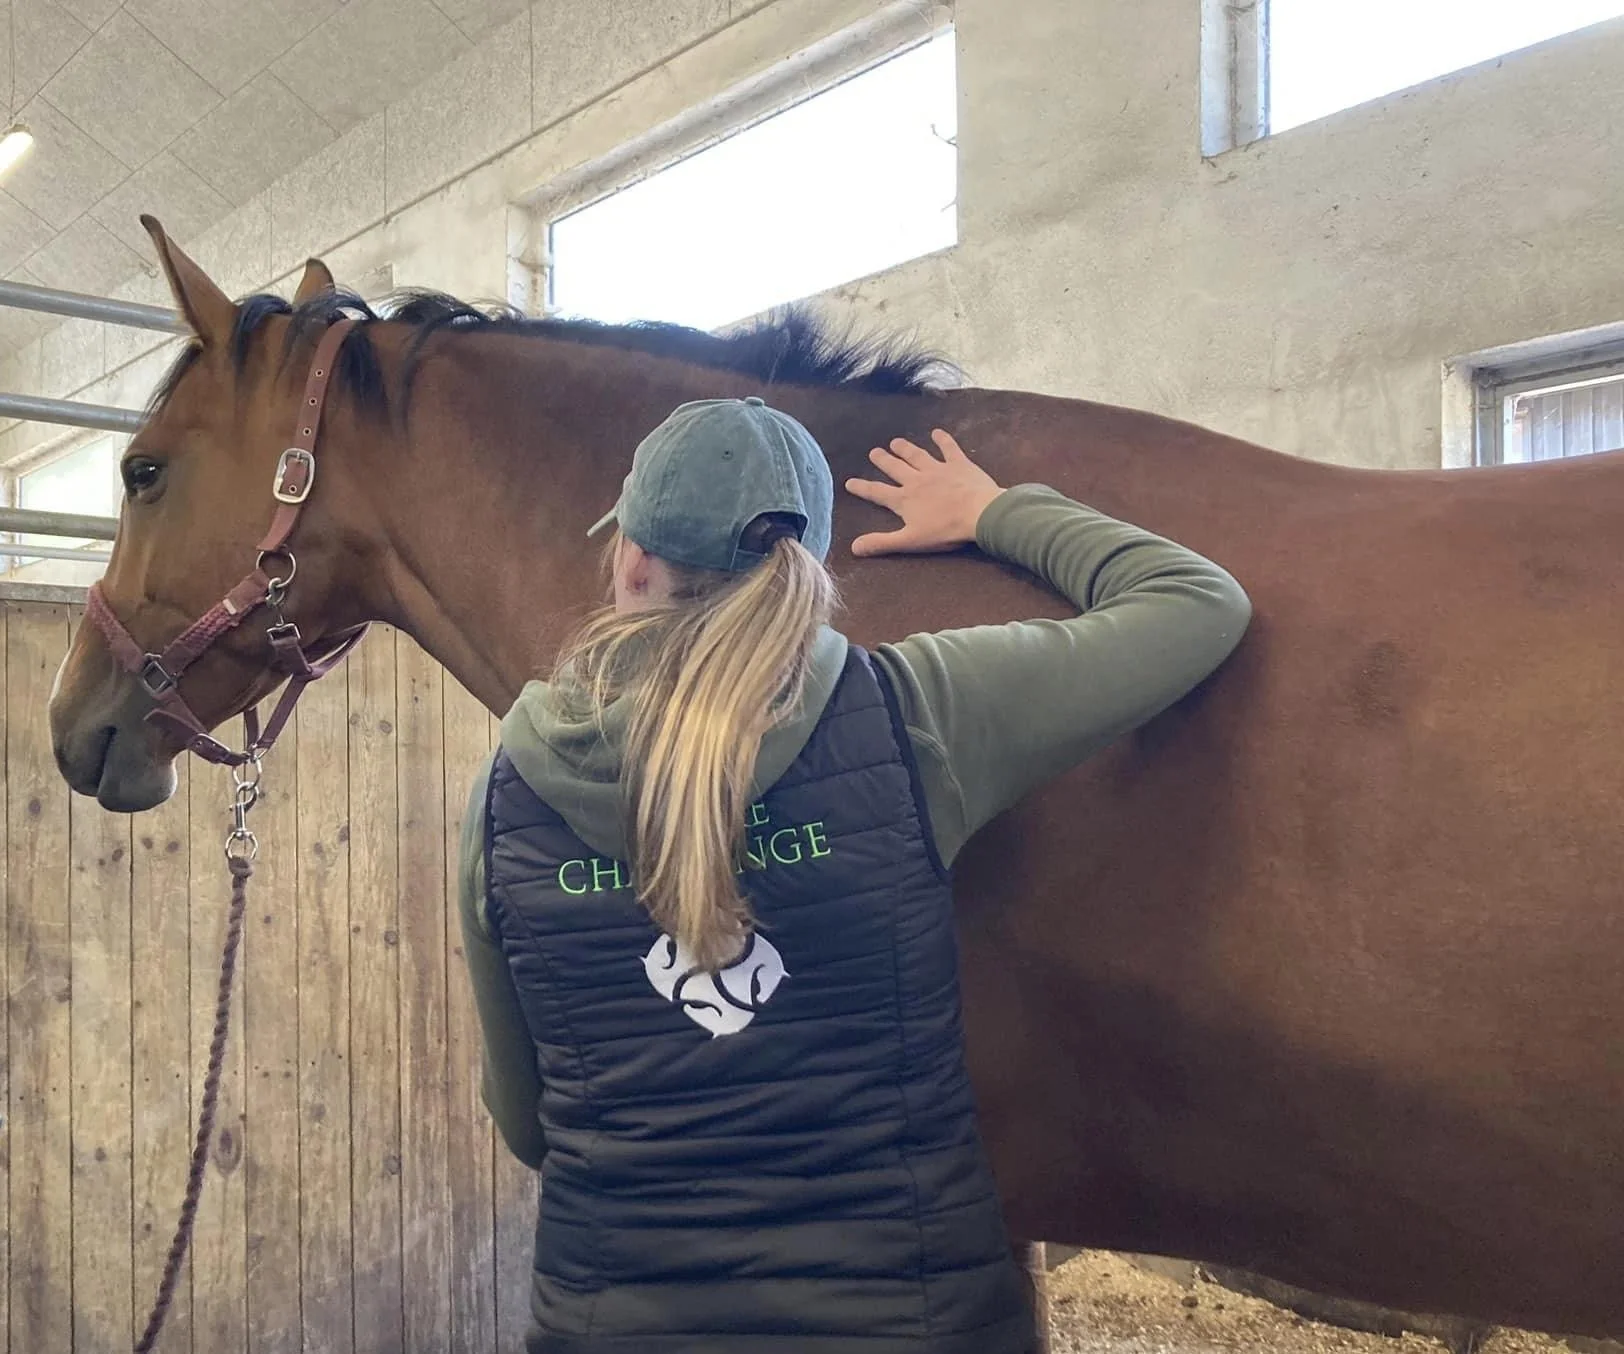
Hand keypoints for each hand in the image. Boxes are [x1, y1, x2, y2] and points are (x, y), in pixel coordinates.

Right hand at [845, 429, 1004, 556]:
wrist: (979, 513)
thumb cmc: (945, 530)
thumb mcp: (910, 541)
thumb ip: (882, 542)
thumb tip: (854, 547)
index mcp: (904, 500)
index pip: (878, 492)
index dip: (863, 487)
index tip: (850, 482)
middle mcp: (917, 480)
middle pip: (895, 468)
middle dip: (883, 460)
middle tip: (874, 452)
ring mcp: (938, 469)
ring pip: (917, 455)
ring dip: (905, 449)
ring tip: (895, 442)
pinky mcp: (959, 464)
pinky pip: (948, 448)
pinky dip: (942, 440)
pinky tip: (937, 432)